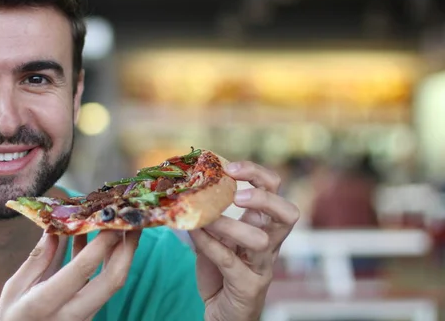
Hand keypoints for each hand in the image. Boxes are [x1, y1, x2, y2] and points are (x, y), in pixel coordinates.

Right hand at [0, 230, 140, 320]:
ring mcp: (84, 317)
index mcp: (46, 303)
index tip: (112, 219)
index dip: (100, 244)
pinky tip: (101, 238)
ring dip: (122, 253)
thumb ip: (36, 260)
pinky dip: (106, 261)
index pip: (82, 270)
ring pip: (112, 283)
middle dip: (127, 248)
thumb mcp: (13, 289)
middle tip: (134, 220)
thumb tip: (54, 228)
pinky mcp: (89, 315)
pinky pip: (103, 284)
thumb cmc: (10, 319)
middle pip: (112, 280)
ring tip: (127, 224)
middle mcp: (72, 313)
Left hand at [189, 161, 298, 320]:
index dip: (257, 174)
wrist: (223, 311)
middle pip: (288, 213)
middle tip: (237, 194)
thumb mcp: (218, 236)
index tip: (230, 168)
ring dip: (230, 225)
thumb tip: (186, 186)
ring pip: (260, 239)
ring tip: (206, 218)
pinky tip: (195, 233)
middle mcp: (271, 243)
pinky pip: (230, 260)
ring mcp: (262, 266)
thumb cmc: (222, 270)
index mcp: (265, 224)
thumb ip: (209, 214)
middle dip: (263, 197)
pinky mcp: (247, 285)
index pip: (276, 190)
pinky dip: (210, 244)